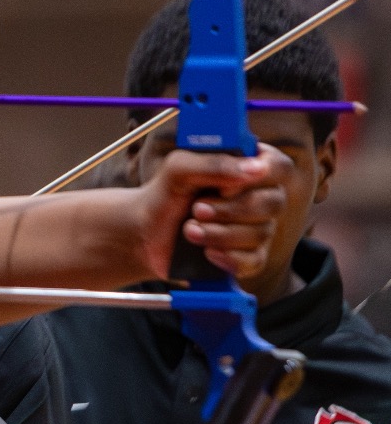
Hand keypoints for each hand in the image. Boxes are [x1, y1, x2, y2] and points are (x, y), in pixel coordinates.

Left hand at [135, 146, 289, 280]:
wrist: (145, 232)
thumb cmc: (165, 193)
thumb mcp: (178, 169)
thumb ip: (212, 163)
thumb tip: (256, 169)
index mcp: (246, 168)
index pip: (278, 166)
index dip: (259, 176)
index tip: (225, 187)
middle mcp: (259, 197)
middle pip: (273, 202)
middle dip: (230, 209)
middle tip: (196, 209)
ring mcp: (257, 228)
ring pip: (261, 233)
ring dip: (219, 233)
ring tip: (189, 230)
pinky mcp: (248, 256)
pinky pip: (255, 260)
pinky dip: (227, 257)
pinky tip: (206, 252)